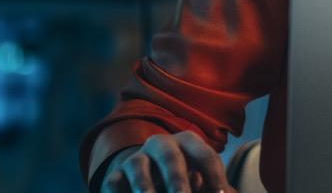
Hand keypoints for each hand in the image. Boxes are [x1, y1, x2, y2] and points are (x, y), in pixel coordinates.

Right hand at [102, 132, 233, 192]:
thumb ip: (217, 189)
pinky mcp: (115, 175)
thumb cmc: (183, 179)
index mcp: (189, 144)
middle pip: (170, 157)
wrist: (144, 176)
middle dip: (177, 179)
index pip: (206, 156)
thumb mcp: (201, 181)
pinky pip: (114, 181)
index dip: (216, 178)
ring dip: (145, 186)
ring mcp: (136, 158)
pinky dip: (120, 191)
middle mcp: (161, 145)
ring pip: (139, 166)